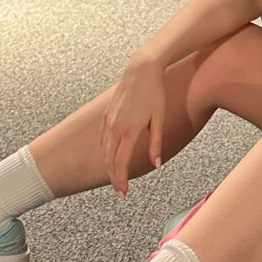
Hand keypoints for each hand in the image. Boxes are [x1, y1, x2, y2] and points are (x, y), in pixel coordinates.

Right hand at [100, 60, 166, 195]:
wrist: (141, 70)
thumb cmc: (154, 93)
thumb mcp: (159, 119)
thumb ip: (156, 143)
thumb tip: (156, 163)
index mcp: (129, 131)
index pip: (121, 163)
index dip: (121, 179)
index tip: (124, 191)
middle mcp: (115, 127)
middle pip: (110, 160)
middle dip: (114, 177)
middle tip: (120, 189)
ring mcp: (109, 120)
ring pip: (104, 150)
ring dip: (109, 165)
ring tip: (117, 175)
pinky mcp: (107, 114)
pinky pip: (102, 138)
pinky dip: (105, 150)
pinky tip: (110, 155)